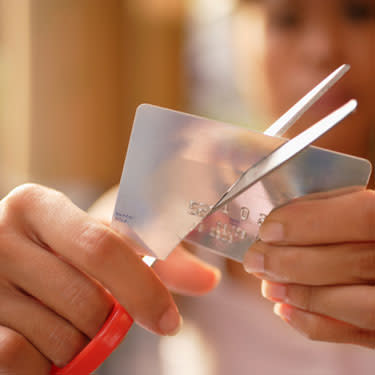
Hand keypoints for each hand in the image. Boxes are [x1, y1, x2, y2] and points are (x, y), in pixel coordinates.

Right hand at [0, 184, 219, 373]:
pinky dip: (45, 364)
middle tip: (99, 313)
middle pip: (87, 301)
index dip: (142, 289)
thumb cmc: (68, 253)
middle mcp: (0, 234)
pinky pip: (23, 359)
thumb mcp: (106, 242)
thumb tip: (209, 280)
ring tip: (62, 320)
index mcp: (37, 205)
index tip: (169, 322)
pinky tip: (39, 340)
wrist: (11, 261)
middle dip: (108, 322)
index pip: (102, 248)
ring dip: (78, 343)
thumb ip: (161, 260)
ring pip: (60, 338)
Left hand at [243, 188, 374, 347]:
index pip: (364, 216)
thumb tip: (281, 222)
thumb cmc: (364, 229)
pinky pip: (362, 335)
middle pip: (355, 263)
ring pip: (361, 306)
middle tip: (256, 259)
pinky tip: (285, 309)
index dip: (312, 222)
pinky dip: (317, 325)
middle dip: (293, 262)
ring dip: (303, 295)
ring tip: (268, 285)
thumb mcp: (359, 207)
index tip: (270, 229)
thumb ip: (333, 209)